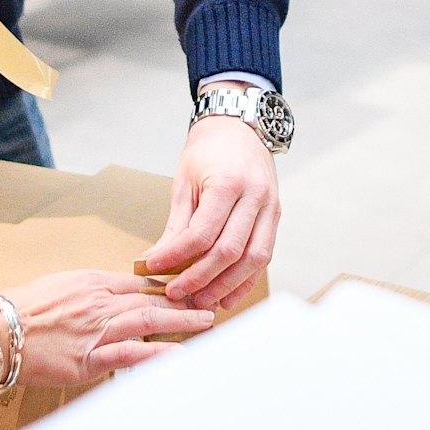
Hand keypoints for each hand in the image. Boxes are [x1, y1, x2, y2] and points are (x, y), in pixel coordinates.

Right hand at [2, 269, 216, 383]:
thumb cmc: (21, 310)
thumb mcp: (60, 286)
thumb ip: (90, 291)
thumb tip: (114, 296)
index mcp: (93, 282)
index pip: (140, 282)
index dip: (169, 286)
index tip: (190, 289)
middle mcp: (99, 302)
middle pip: (151, 299)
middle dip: (184, 301)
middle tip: (210, 302)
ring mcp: (95, 330)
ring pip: (147, 320)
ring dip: (181, 321)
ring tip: (206, 323)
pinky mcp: (88, 359)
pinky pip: (129, 354)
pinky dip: (156, 353)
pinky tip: (177, 355)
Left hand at [140, 117, 279, 309]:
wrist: (239, 128)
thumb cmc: (208, 151)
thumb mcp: (184, 182)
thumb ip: (176, 225)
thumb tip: (155, 260)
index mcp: (228, 183)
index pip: (202, 233)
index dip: (177, 256)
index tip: (153, 267)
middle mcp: (255, 197)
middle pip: (230, 251)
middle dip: (201, 279)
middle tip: (177, 293)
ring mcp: (271, 208)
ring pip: (254, 259)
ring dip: (227, 286)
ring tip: (202, 301)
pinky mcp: (276, 217)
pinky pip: (265, 256)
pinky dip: (246, 280)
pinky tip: (227, 296)